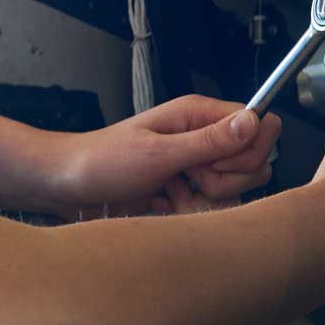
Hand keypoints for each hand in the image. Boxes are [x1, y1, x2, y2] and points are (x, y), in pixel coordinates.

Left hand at [48, 95, 281, 218]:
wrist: (65, 185)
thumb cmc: (101, 162)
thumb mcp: (157, 153)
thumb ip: (209, 140)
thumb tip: (254, 121)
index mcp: (197, 115)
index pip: (259, 124)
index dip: (248, 149)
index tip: (216, 164)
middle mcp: (200, 136)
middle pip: (254, 161)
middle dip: (228, 180)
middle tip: (189, 179)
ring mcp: (194, 163)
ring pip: (236, 187)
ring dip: (209, 198)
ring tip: (172, 193)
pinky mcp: (185, 188)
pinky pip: (213, 205)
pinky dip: (192, 210)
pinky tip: (164, 206)